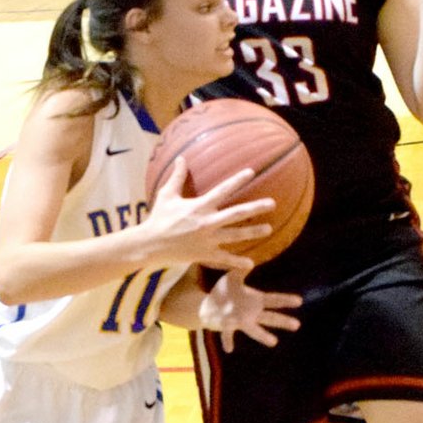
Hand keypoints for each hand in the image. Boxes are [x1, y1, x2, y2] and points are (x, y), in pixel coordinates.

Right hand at [144, 157, 275, 272]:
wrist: (150, 244)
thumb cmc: (158, 218)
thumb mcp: (167, 195)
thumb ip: (177, 177)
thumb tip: (182, 158)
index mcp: (199, 206)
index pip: (222, 190)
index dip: (237, 180)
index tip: (252, 172)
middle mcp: (207, 222)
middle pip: (236, 213)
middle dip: (255, 208)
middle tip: (272, 203)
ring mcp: (208, 239)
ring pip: (236, 235)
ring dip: (253, 232)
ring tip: (269, 229)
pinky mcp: (205, 254)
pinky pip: (224, 258)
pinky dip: (237, 262)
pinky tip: (250, 263)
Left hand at [199, 270, 301, 350]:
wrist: (208, 307)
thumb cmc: (224, 292)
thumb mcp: (233, 277)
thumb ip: (241, 270)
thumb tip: (251, 261)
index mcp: (255, 300)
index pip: (274, 300)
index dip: (286, 300)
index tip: (300, 301)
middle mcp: (251, 313)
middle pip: (270, 317)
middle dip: (283, 321)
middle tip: (297, 325)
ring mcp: (240, 321)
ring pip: (254, 329)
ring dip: (263, 335)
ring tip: (274, 342)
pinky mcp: (226, 325)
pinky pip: (228, 334)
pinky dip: (228, 341)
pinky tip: (229, 349)